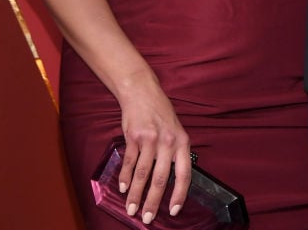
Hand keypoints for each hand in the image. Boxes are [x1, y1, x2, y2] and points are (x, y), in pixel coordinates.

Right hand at [116, 73, 191, 223]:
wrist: (143, 91)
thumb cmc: (160, 113)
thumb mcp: (176, 130)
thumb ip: (174, 153)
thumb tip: (170, 183)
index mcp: (182, 142)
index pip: (184, 174)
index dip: (179, 195)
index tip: (173, 211)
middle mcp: (168, 142)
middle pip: (161, 179)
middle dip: (153, 202)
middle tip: (146, 218)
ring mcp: (150, 139)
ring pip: (143, 174)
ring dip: (136, 194)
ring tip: (131, 209)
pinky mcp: (134, 137)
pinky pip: (129, 162)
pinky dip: (125, 178)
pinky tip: (123, 188)